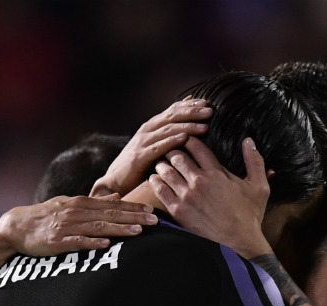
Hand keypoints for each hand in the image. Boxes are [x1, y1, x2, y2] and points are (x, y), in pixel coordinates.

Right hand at [0, 195, 155, 257]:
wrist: (16, 226)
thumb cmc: (46, 215)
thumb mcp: (70, 203)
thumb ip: (95, 201)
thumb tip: (117, 196)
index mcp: (82, 204)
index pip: (113, 205)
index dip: (133, 208)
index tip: (152, 210)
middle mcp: (77, 212)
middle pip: (110, 215)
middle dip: (134, 217)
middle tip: (155, 221)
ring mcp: (67, 227)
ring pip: (98, 227)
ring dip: (119, 229)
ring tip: (138, 231)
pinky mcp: (57, 242)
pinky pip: (77, 242)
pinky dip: (92, 242)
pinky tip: (106, 244)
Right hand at [91, 98, 211, 196]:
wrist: (116, 179)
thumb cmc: (141, 164)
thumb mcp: (156, 146)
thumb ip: (169, 135)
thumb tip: (188, 127)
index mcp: (152, 126)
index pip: (173, 110)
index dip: (189, 105)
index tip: (207, 103)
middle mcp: (147, 130)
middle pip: (172, 116)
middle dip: (192, 112)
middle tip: (210, 110)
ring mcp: (143, 142)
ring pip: (168, 129)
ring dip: (187, 126)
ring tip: (205, 126)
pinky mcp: (140, 156)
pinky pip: (158, 147)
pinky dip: (172, 141)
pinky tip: (185, 139)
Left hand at [150, 136, 272, 258]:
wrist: (239, 243)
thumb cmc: (250, 216)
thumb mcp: (259, 187)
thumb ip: (254, 161)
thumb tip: (248, 140)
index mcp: (217, 173)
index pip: (196, 146)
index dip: (189, 139)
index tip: (186, 140)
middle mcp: (199, 181)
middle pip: (177, 156)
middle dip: (173, 151)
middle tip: (172, 152)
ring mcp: (187, 196)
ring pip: (165, 170)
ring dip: (162, 164)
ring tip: (162, 164)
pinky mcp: (178, 210)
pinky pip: (159, 189)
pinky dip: (155, 181)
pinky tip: (156, 179)